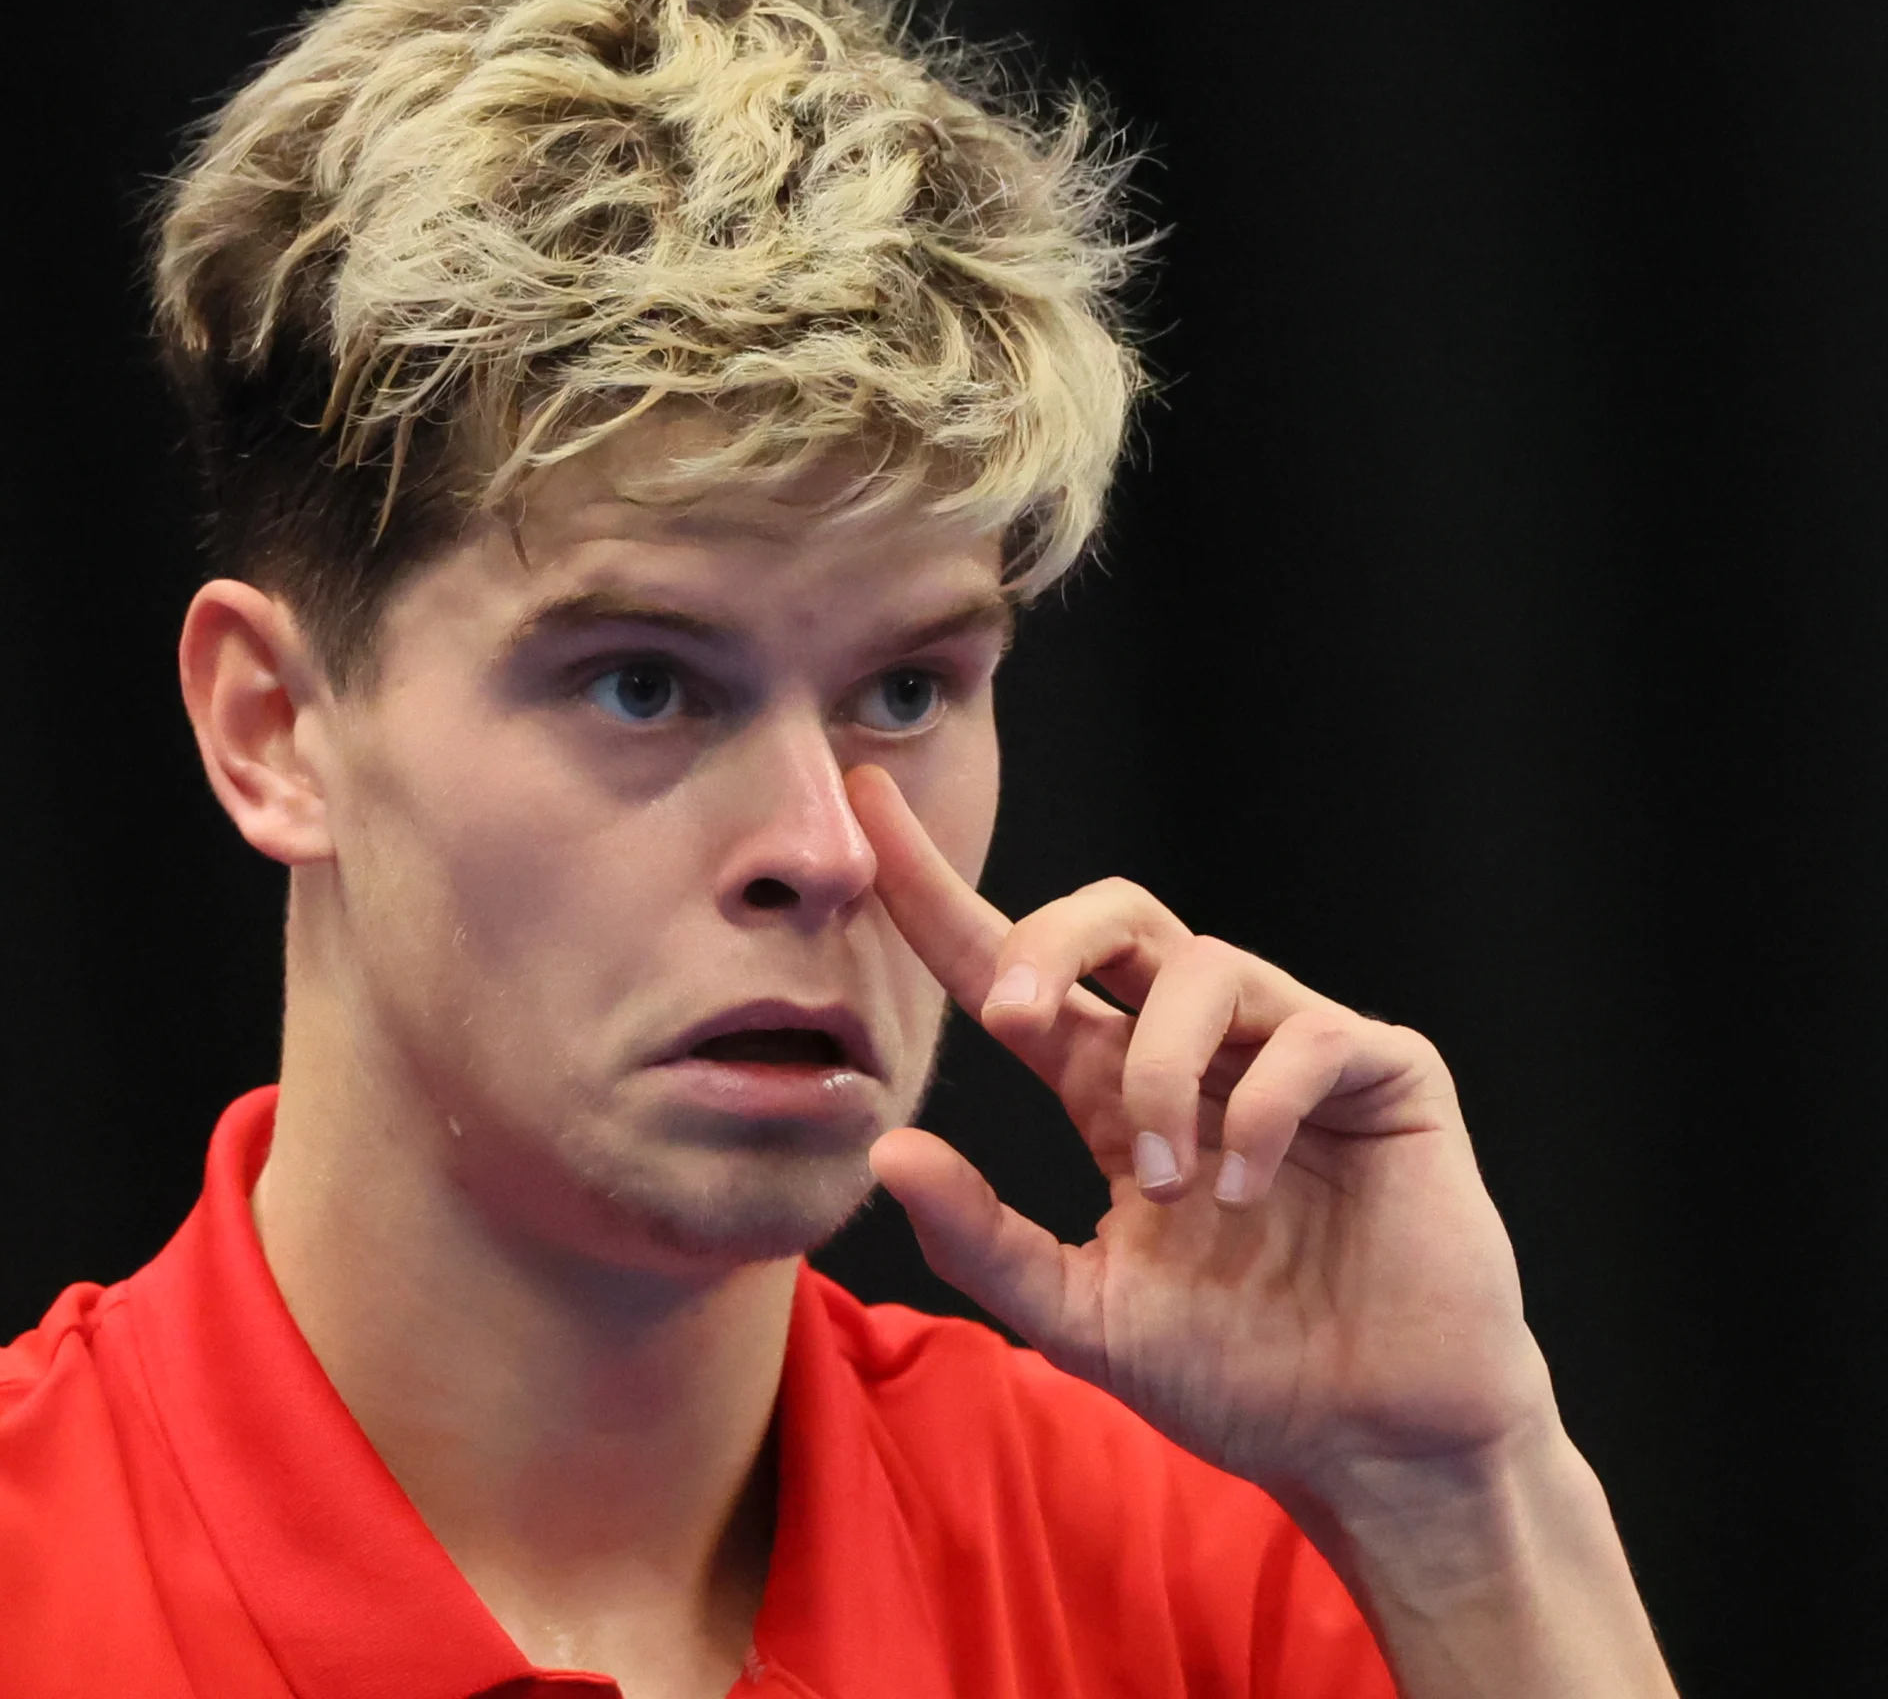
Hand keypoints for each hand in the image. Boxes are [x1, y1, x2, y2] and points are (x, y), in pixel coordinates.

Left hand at [844, 764, 1555, 1512]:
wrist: (1375, 1443)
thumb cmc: (1237, 1376)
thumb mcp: (1078, 1315)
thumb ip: (979, 1239)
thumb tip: (884, 1149)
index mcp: (1113, 1091)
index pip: (1012, 970)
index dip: (937, 893)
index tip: (864, 807)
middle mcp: (1198, 1049)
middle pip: (1113, 915)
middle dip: (1046, 938)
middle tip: (1010, 1015)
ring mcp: (1294, 1051)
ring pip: (1203, 965)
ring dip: (1159, 1069)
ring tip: (1168, 1186)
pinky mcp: (1386, 1074)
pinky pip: (1309, 1035)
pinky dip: (1258, 1109)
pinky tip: (1247, 1190)